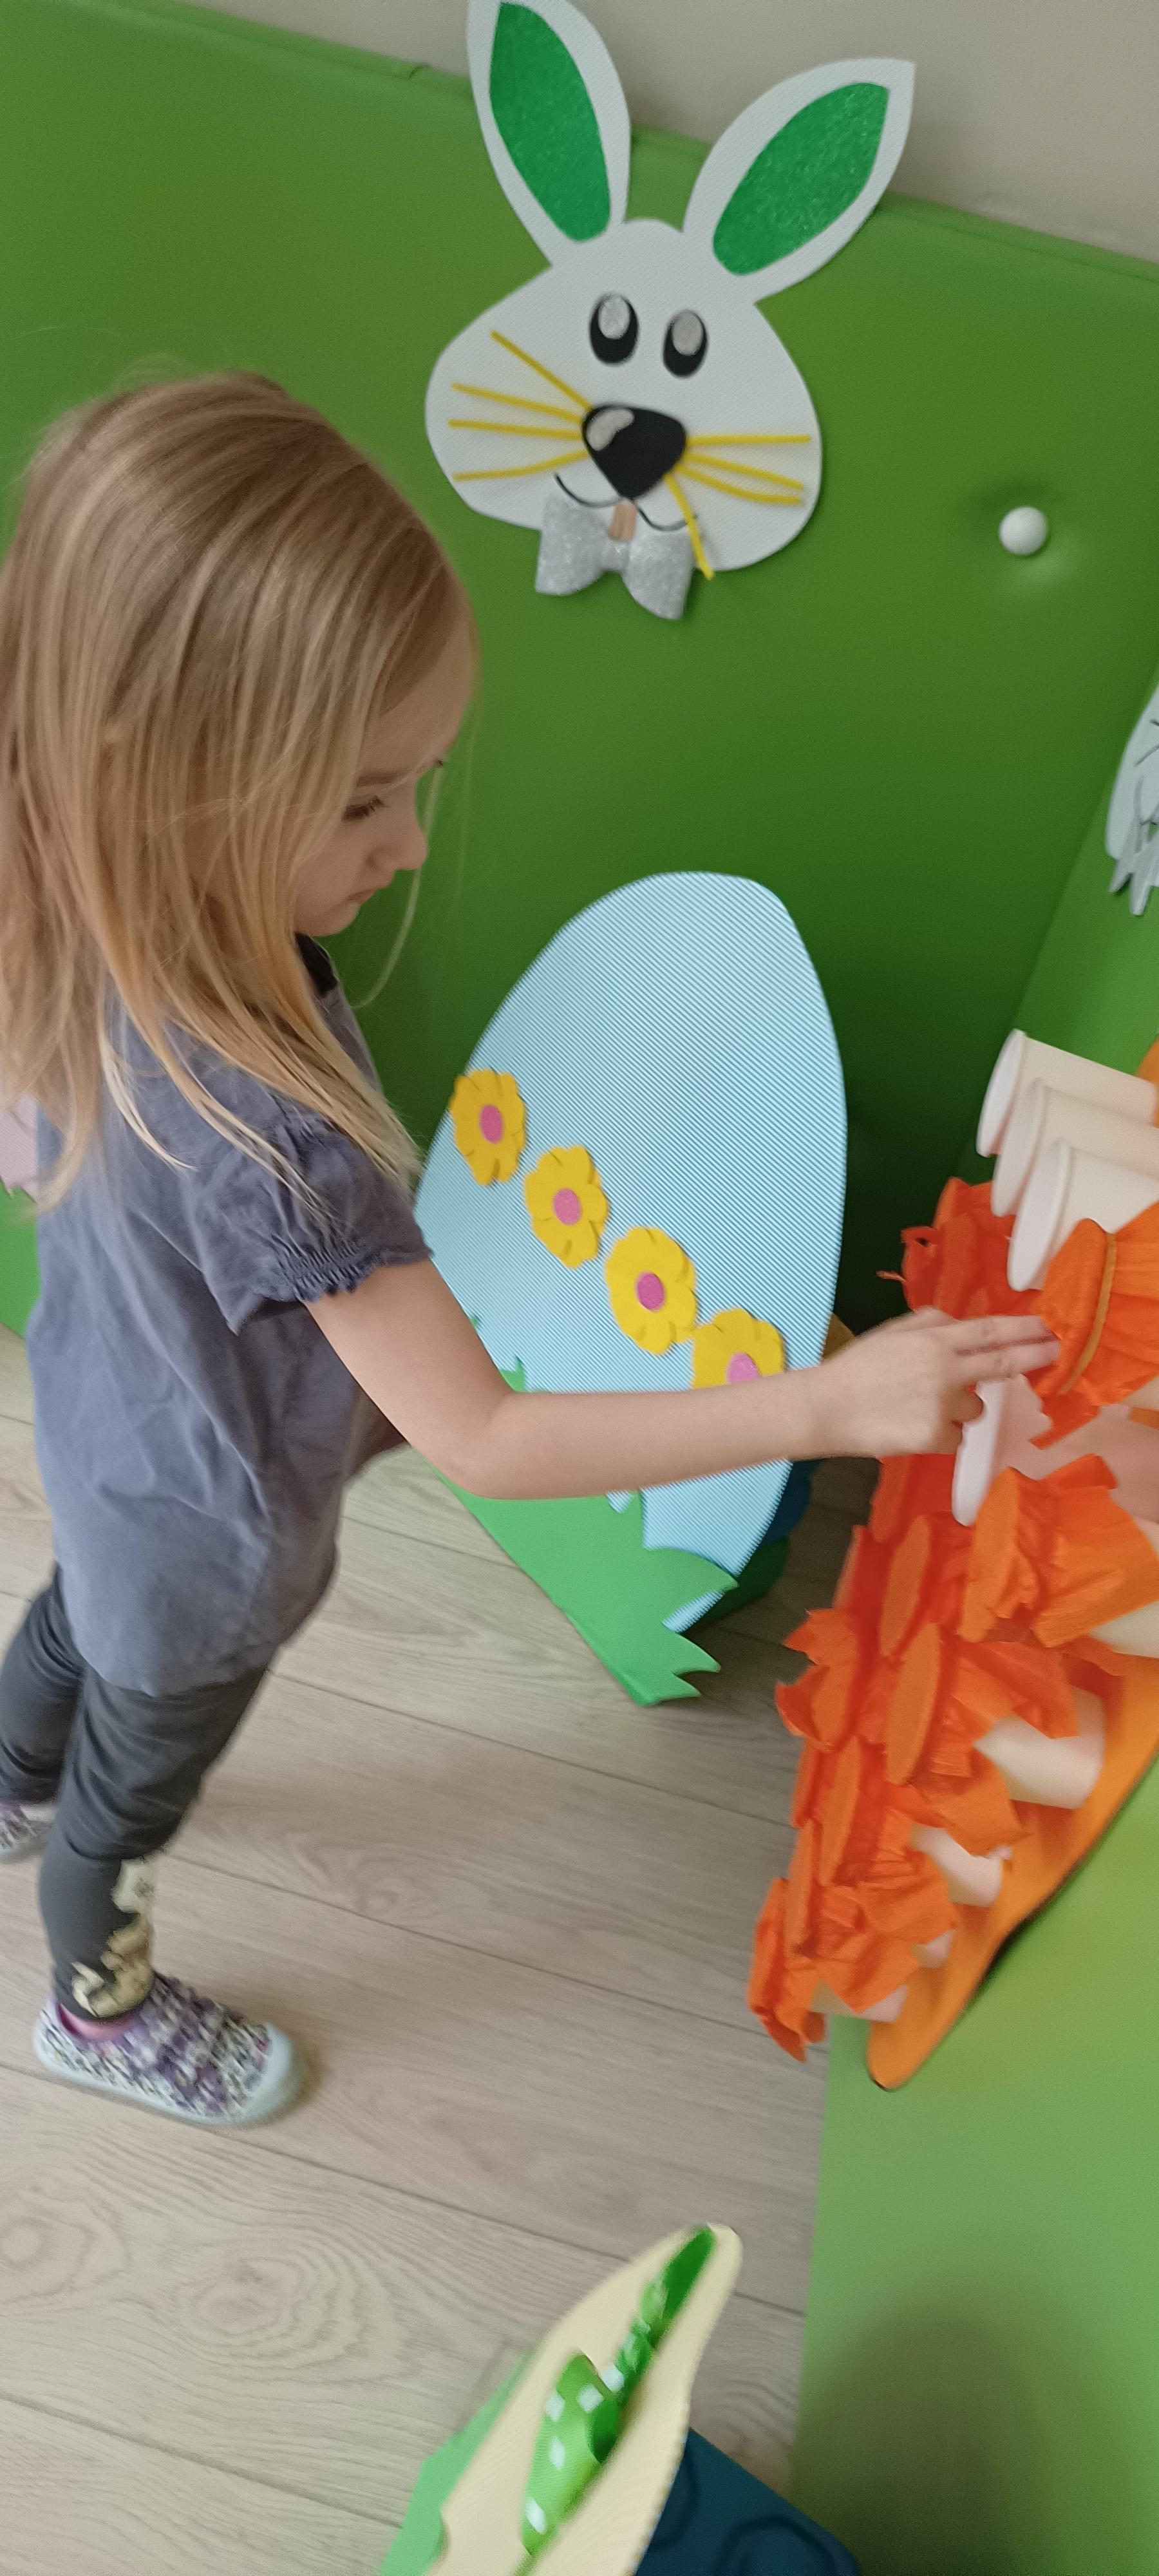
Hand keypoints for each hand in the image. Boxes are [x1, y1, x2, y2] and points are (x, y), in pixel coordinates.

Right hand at [807, 1307, 1060, 1459]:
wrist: (827, 1408)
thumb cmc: (858, 1367)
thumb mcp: (894, 1331)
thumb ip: (933, 1323)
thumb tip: (966, 1326)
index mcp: (935, 1341)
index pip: (990, 1331)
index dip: (1023, 1329)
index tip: (1048, 1328)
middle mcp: (946, 1371)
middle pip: (1002, 1364)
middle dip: (1034, 1356)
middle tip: (1055, 1353)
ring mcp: (944, 1406)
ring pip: (976, 1408)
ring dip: (962, 1407)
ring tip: (921, 1405)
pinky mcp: (937, 1437)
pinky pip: (957, 1435)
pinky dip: (943, 1432)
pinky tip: (913, 1424)